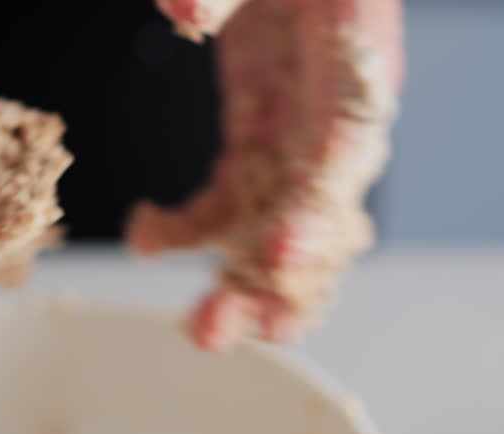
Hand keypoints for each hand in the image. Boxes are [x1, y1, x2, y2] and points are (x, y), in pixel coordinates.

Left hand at [132, 0, 403, 349]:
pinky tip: (149, 239)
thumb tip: (182, 8)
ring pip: (278, 226)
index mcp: (354, 63)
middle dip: (279, 279)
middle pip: (317, 212)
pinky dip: (193, 231)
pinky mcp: (260, 140)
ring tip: (204, 331)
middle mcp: (334, 116)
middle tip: (234, 329)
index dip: (317, 207)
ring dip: (242, 281)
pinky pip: (233, 201)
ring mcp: (296, 136)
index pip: (342, 145)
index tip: (279, 254)